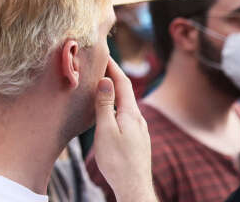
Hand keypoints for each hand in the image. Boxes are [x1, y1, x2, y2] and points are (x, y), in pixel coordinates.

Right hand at [92, 58, 156, 201]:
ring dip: (114, 91)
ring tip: (101, 83)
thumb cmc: (117, 161)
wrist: (133, 187)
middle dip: (113, 75)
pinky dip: (116, 104)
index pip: (123, 82)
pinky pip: (126, 114)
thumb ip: (105, 105)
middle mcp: (138, 119)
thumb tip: (105, 80)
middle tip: (100, 63)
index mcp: (131, 114)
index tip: (103, 52)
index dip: (113, 66)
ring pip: (126, 104)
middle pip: (125, 91)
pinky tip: (109, 110)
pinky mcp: (136, 139)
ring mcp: (139, 130)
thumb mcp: (106, 130)